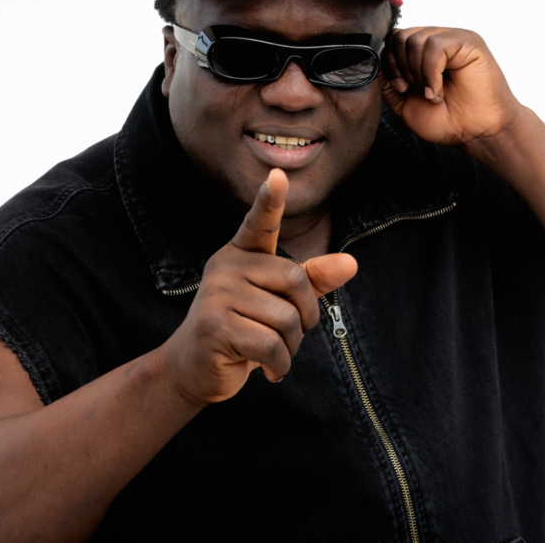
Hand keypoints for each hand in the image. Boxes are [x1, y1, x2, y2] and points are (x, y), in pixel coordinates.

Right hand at [158, 169, 357, 406]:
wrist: (193, 368)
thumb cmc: (242, 329)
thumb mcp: (278, 301)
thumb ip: (312, 280)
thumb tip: (351, 263)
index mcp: (241, 253)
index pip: (259, 223)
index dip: (271, 200)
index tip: (279, 174)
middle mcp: (226, 266)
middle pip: (295, 281)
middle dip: (306, 317)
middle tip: (292, 335)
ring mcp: (216, 295)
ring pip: (286, 319)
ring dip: (291, 346)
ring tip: (273, 353)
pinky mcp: (214, 327)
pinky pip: (271, 346)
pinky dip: (280, 366)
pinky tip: (267, 371)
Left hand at [381, 27, 521, 147]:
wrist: (475, 133)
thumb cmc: (447, 121)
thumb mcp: (404, 103)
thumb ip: (388, 82)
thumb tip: (375, 63)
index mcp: (423, 53)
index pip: (393, 39)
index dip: (389, 63)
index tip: (401, 88)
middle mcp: (437, 41)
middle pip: (400, 36)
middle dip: (401, 68)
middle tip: (416, 90)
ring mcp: (453, 39)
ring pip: (415, 40)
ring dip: (418, 73)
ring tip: (432, 93)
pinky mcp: (468, 42)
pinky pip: (435, 46)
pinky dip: (431, 73)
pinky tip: (439, 90)